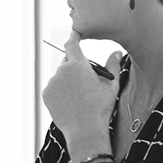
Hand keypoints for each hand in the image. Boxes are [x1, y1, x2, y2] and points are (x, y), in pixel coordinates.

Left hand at [42, 32, 118, 148]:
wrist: (85, 129)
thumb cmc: (100, 107)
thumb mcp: (111, 85)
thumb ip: (112, 65)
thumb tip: (115, 52)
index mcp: (78, 64)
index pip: (72, 44)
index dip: (73, 37)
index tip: (74, 33)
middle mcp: (62, 70)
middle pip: (67, 61)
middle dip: (75, 66)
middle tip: (86, 80)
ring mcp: (52, 82)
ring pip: (60, 76)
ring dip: (68, 80)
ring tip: (80, 96)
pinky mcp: (46, 93)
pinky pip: (54, 88)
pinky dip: (60, 91)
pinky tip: (71, 102)